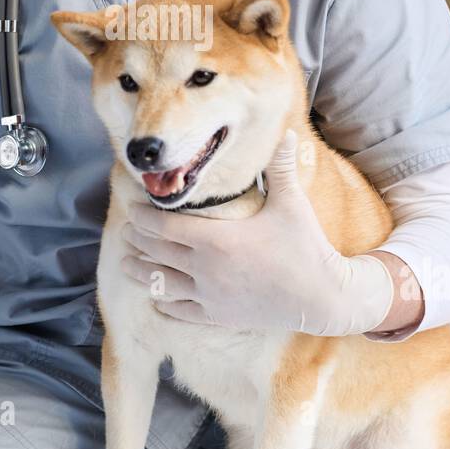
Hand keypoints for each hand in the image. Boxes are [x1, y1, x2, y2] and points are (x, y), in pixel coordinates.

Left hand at [120, 128, 394, 335]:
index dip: (143, 218)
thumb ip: (280, 167)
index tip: (133, 209)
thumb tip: (287, 132)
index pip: (163, 227)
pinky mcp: (219, 317)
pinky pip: (181, 312)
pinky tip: (157, 299)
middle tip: (125, 231)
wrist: (323, 296)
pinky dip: (165, 303)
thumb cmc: (306, 246)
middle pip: (156, 253)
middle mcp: (206, 269)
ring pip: (161, 285)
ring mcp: (210, 296)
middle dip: (137, 241)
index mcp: (216, 239)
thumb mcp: (292, 202)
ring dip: (142, 273)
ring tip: (127, 263)